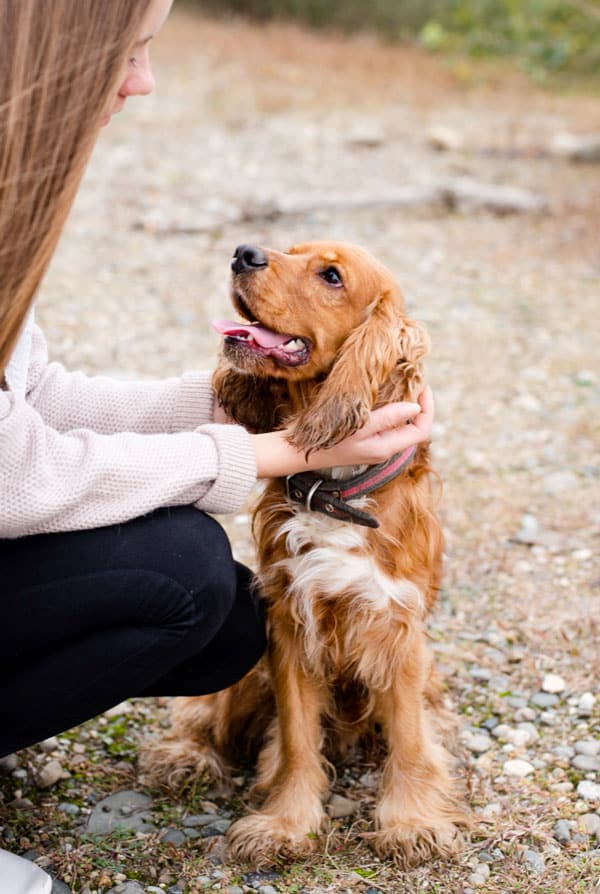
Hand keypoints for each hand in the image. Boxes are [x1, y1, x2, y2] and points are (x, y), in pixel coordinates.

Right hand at [252, 386, 433, 478]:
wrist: (301, 453)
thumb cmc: (329, 440)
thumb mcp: (360, 426)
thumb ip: (389, 417)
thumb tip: (415, 407)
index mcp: (386, 448)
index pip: (420, 430)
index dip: (427, 409)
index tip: (424, 386)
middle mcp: (385, 450)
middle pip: (414, 429)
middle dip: (420, 407)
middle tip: (417, 383)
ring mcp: (376, 447)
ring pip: (402, 428)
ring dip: (408, 409)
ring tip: (406, 387)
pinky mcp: (367, 443)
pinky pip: (389, 427)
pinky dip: (394, 412)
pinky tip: (387, 398)